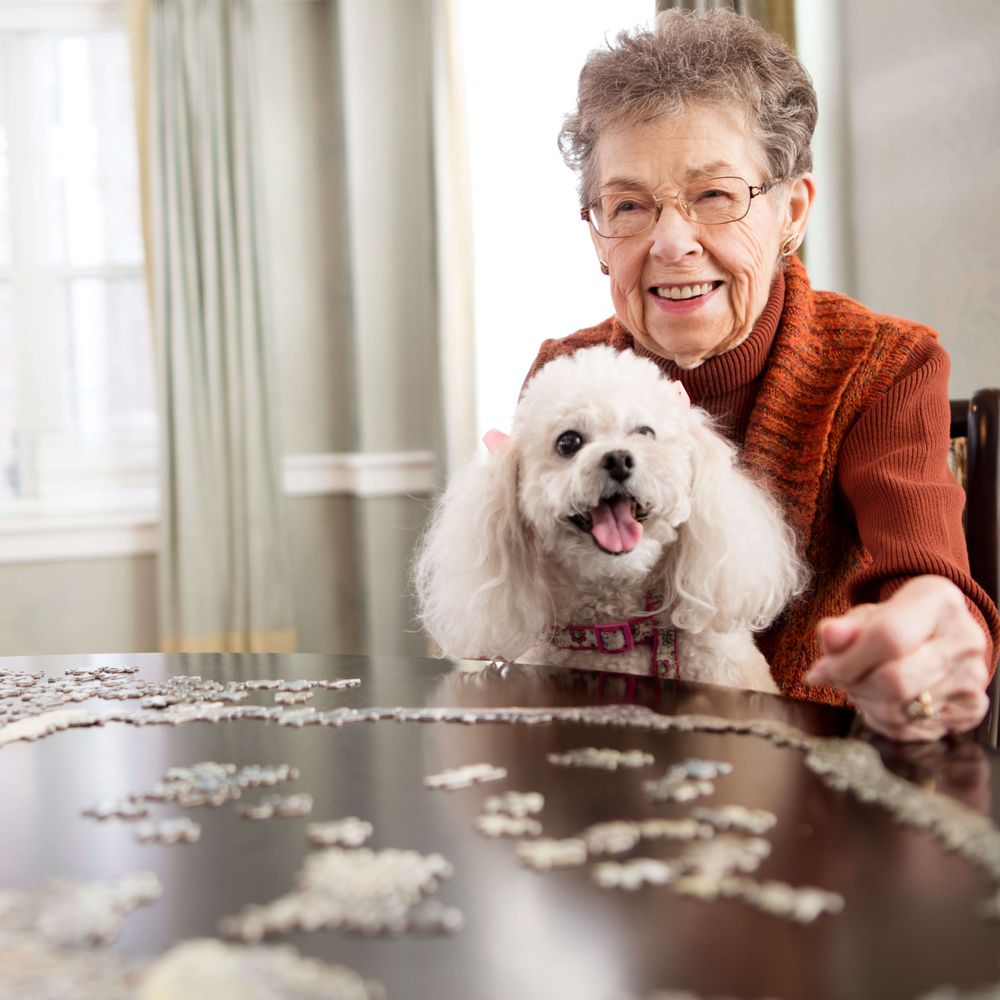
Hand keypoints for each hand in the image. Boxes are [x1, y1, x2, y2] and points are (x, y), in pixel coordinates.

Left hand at [804, 576, 990, 741]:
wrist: (936, 635)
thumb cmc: (894, 622)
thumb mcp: (865, 616)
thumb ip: (843, 628)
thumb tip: (828, 635)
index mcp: (939, 602)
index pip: (888, 637)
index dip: (847, 660)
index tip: (822, 670)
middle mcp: (965, 639)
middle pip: (896, 681)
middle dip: (854, 685)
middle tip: (838, 679)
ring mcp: (973, 677)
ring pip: (900, 711)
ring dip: (864, 703)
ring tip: (857, 686)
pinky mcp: (973, 708)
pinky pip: (911, 729)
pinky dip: (882, 720)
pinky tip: (877, 700)